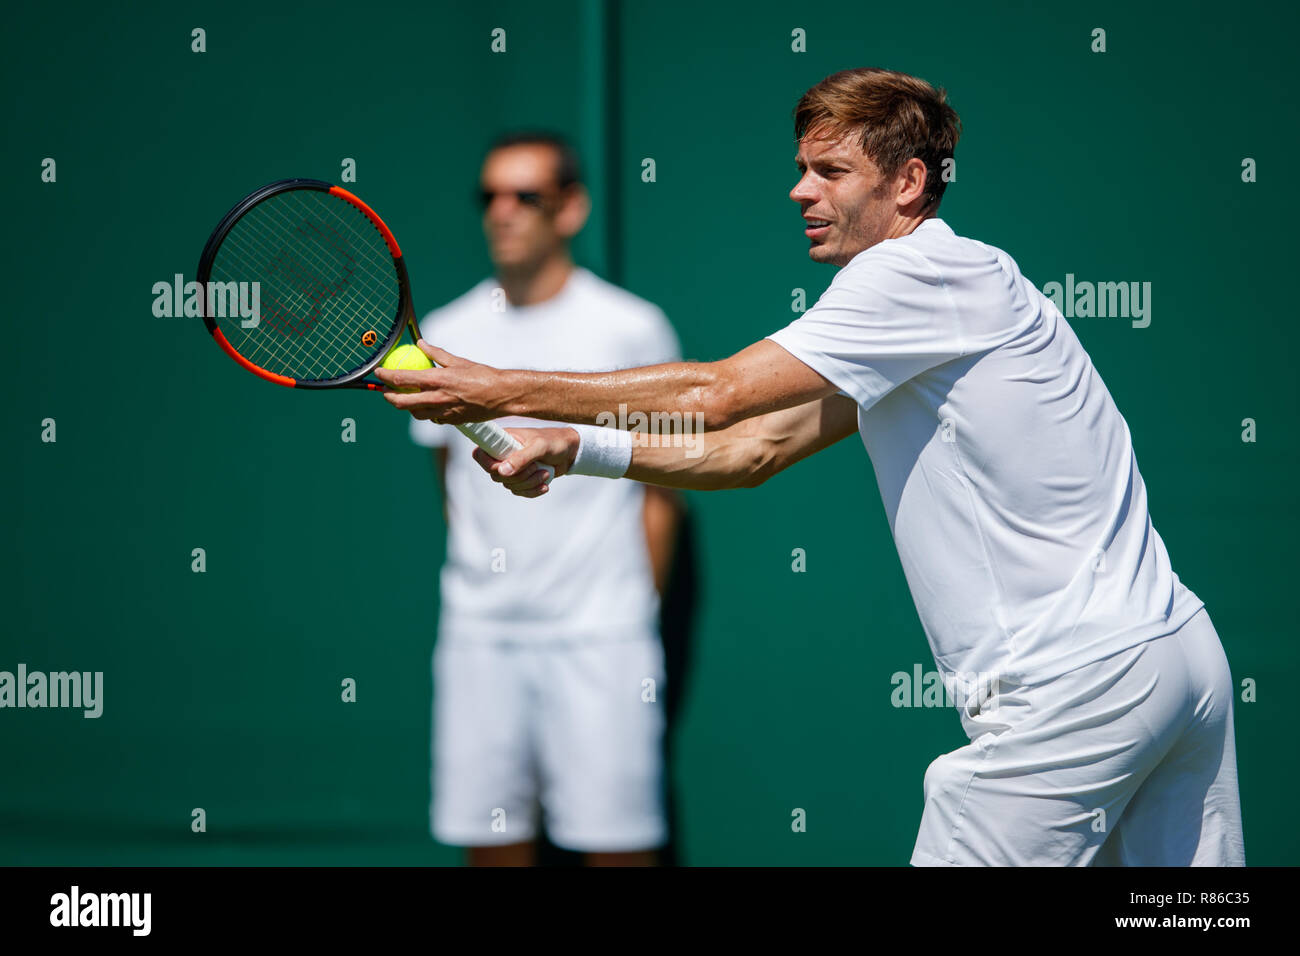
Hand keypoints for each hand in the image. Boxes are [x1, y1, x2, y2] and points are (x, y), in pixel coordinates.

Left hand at [376, 340, 511, 423]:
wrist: (502, 395)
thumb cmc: (483, 375)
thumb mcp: (458, 361)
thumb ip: (436, 354)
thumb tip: (421, 344)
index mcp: (437, 380)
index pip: (402, 379)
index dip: (386, 376)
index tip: (379, 372)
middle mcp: (437, 398)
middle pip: (401, 402)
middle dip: (388, 397)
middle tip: (385, 391)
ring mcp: (443, 412)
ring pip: (414, 413)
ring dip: (406, 406)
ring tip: (405, 398)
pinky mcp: (451, 421)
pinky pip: (431, 418)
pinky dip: (425, 412)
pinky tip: (428, 405)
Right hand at [473, 427, 579, 497]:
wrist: (571, 451)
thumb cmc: (554, 442)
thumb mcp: (539, 447)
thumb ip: (521, 458)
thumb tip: (501, 471)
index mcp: (503, 440)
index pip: (480, 454)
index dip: (488, 464)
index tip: (503, 467)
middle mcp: (504, 454)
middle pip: (495, 475)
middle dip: (518, 476)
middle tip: (536, 467)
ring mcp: (512, 467)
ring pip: (508, 485)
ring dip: (529, 483)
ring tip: (545, 473)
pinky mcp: (522, 478)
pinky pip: (519, 491)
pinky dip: (533, 491)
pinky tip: (545, 485)